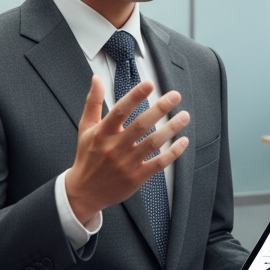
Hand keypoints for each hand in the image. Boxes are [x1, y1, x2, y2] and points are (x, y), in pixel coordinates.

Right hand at [65, 74, 189, 224]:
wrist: (84, 192)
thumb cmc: (87, 156)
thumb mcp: (85, 128)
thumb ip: (93, 102)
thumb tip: (96, 78)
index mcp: (102, 133)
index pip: (120, 110)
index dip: (135, 96)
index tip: (150, 84)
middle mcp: (115, 147)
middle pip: (141, 125)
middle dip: (160, 109)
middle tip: (175, 95)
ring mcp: (126, 163)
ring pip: (153, 143)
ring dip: (171, 128)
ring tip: (184, 115)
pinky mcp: (136, 177)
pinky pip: (158, 163)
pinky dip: (173, 152)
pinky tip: (183, 141)